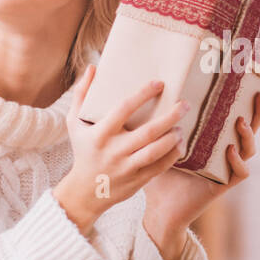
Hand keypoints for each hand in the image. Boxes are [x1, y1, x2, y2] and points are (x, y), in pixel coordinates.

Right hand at [53, 66, 189, 234]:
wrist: (85, 191)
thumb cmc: (83, 150)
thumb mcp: (74, 123)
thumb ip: (82, 94)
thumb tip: (93, 67)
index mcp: (100, 133)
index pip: (124, 108)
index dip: (143, 94)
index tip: (159, 83)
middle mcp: (114, 150)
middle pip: (147, 131)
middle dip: (170, 117)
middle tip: (184, 104)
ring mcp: (126, 167)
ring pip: (156, 151)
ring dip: (173, 138)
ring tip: (181, 127)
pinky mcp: (137, 180)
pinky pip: (160, 167)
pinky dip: (173, 155)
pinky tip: (180, 144)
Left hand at [143, 90, 259, 237]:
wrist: (159, 208)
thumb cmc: (159, 172)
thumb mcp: (162, 142)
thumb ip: (164, 123)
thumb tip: (151, 92)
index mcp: (213, 139)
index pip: (233, 116)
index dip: (246, 101)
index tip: (251, 82)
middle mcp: (225, 152)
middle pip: (250, 129)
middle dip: (258, 112)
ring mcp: (227, 168)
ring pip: (249, 149)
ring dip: (248, 135)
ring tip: (240, 122)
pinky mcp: (223, 184)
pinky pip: (240, 172)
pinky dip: (237, 161)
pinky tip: (229, 150)